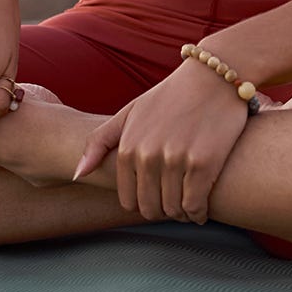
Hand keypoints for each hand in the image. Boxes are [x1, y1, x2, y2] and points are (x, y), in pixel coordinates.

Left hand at [72, 59, 249, 223]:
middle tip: (174, 202)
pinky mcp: (204, 164)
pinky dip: (198, 213)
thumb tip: (77, 175)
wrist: (213, 77)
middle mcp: (148, 155)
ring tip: (188, 204)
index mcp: (128, 147)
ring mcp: (176, 160)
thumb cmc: (171, 96)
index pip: (128, 200)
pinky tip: (201, 207)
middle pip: (151, 209)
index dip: (143, 204)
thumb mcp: (130, 113)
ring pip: (174, 210)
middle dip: (162, 211)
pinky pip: (195, 206)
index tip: (156, 196)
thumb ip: (100, 142)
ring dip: (181, 213)